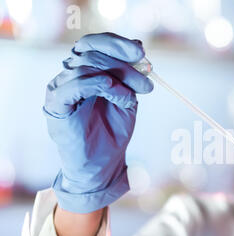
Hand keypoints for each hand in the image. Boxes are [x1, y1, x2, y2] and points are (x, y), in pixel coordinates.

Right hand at [44, 32, 152, 212]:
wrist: (102, 165)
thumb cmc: (113, 133)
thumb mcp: (128, 98)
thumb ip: (130, 76)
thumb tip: (139, 47)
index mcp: (86, 72)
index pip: (95, 44)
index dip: (117, 43)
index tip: (141, 51)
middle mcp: (70, 76)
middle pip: (91, 51)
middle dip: (123, 61)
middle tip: (146, 75)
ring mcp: (61, 88)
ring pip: (85, 65)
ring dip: (117, 76)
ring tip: (134, 95)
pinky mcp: (57, 105)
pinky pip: (74, 85)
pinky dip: (98, 84)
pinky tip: (116, 92)